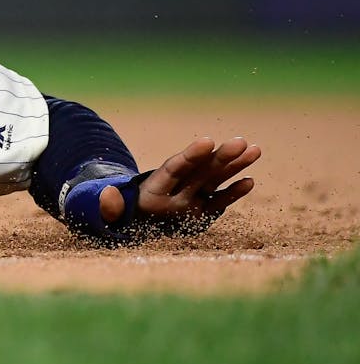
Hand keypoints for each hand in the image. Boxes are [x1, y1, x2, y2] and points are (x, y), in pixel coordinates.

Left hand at [101, 136, 260, 229]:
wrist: (128, 223)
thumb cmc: (117, 218)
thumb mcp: (108, 213)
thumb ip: (109, 206)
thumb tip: (108, 194)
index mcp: (153, 188)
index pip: (174, 168)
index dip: (190, 155)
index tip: (208, 141)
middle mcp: (175, 189)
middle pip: (200, 170)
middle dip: (220, 156)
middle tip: (241, 141)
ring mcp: (190, 198)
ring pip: (214, 179)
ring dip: (234, 165)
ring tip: (255, 149)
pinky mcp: (200, 212)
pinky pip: (219, 201)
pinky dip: (234, 192)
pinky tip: (250, 180)